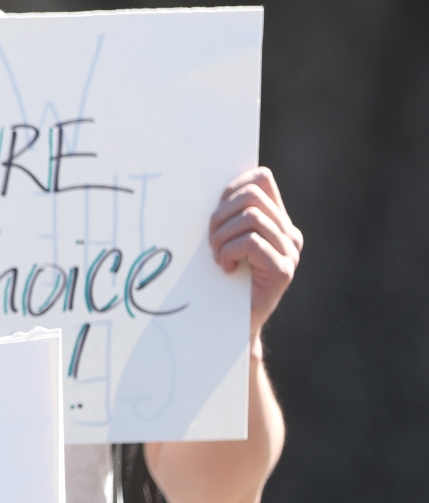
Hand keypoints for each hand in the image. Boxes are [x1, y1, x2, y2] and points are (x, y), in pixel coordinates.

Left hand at [209, 166, 301, 336]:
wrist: (231, 323)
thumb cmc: (221, 278)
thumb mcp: (223, 239)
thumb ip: (228, 215)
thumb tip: (211, 186)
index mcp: (277, 221)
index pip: (262, 179)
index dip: (233, 187)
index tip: (216, 209)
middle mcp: (290, 234)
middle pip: (252, 196)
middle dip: (220, 215)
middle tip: (211, 241)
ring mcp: (291, 252)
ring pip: (251, 218)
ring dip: (221, 237)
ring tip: (218, 257)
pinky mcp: (284, 270)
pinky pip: (251, 242)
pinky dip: (228, 252)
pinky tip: (226, 268)